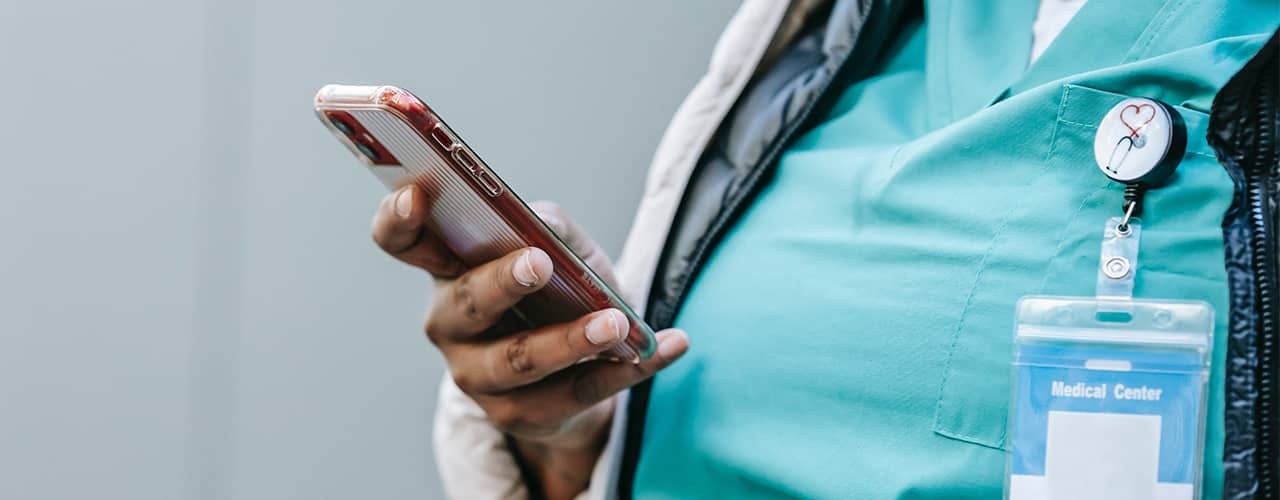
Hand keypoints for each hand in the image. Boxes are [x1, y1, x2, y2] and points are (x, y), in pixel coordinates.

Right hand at [371, 185, 688, 497]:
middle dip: (502, 282)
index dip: (399, 219)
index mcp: (447, 268)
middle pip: (466, 304)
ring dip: (569, 340)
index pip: (401, 241)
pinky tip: (667, 345)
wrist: (580, 364)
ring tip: (615, 322)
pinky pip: (578, 393)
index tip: (419, 194)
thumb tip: (540, 221)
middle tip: (539, 262)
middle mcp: (449, 324)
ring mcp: (479, 376)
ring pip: (518, 360)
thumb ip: (549, 226)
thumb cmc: (558, 289)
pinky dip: (629, 368)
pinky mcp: (521, 415)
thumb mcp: (560, 246)